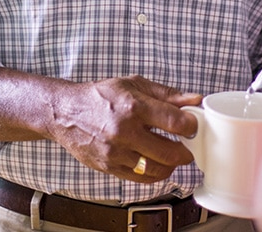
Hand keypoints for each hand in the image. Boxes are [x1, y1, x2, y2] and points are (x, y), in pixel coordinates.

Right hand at [49, 75, 201, 182]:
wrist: (67, 112)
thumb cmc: (101, 96)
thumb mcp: (136, 85)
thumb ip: (167, 94)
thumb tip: (194, 99)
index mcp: (134, 106)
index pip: (174, 122)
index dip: (191, 125)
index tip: (194, 125)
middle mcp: (124, 131)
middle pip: (168, 151)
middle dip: (186, 151)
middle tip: (188, 145)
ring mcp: (115, 152)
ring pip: (156, 169)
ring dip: (171, 165)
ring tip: (174, 155)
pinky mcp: (108, 167)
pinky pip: (139, 178)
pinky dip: (154, 173)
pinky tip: (157, 162)